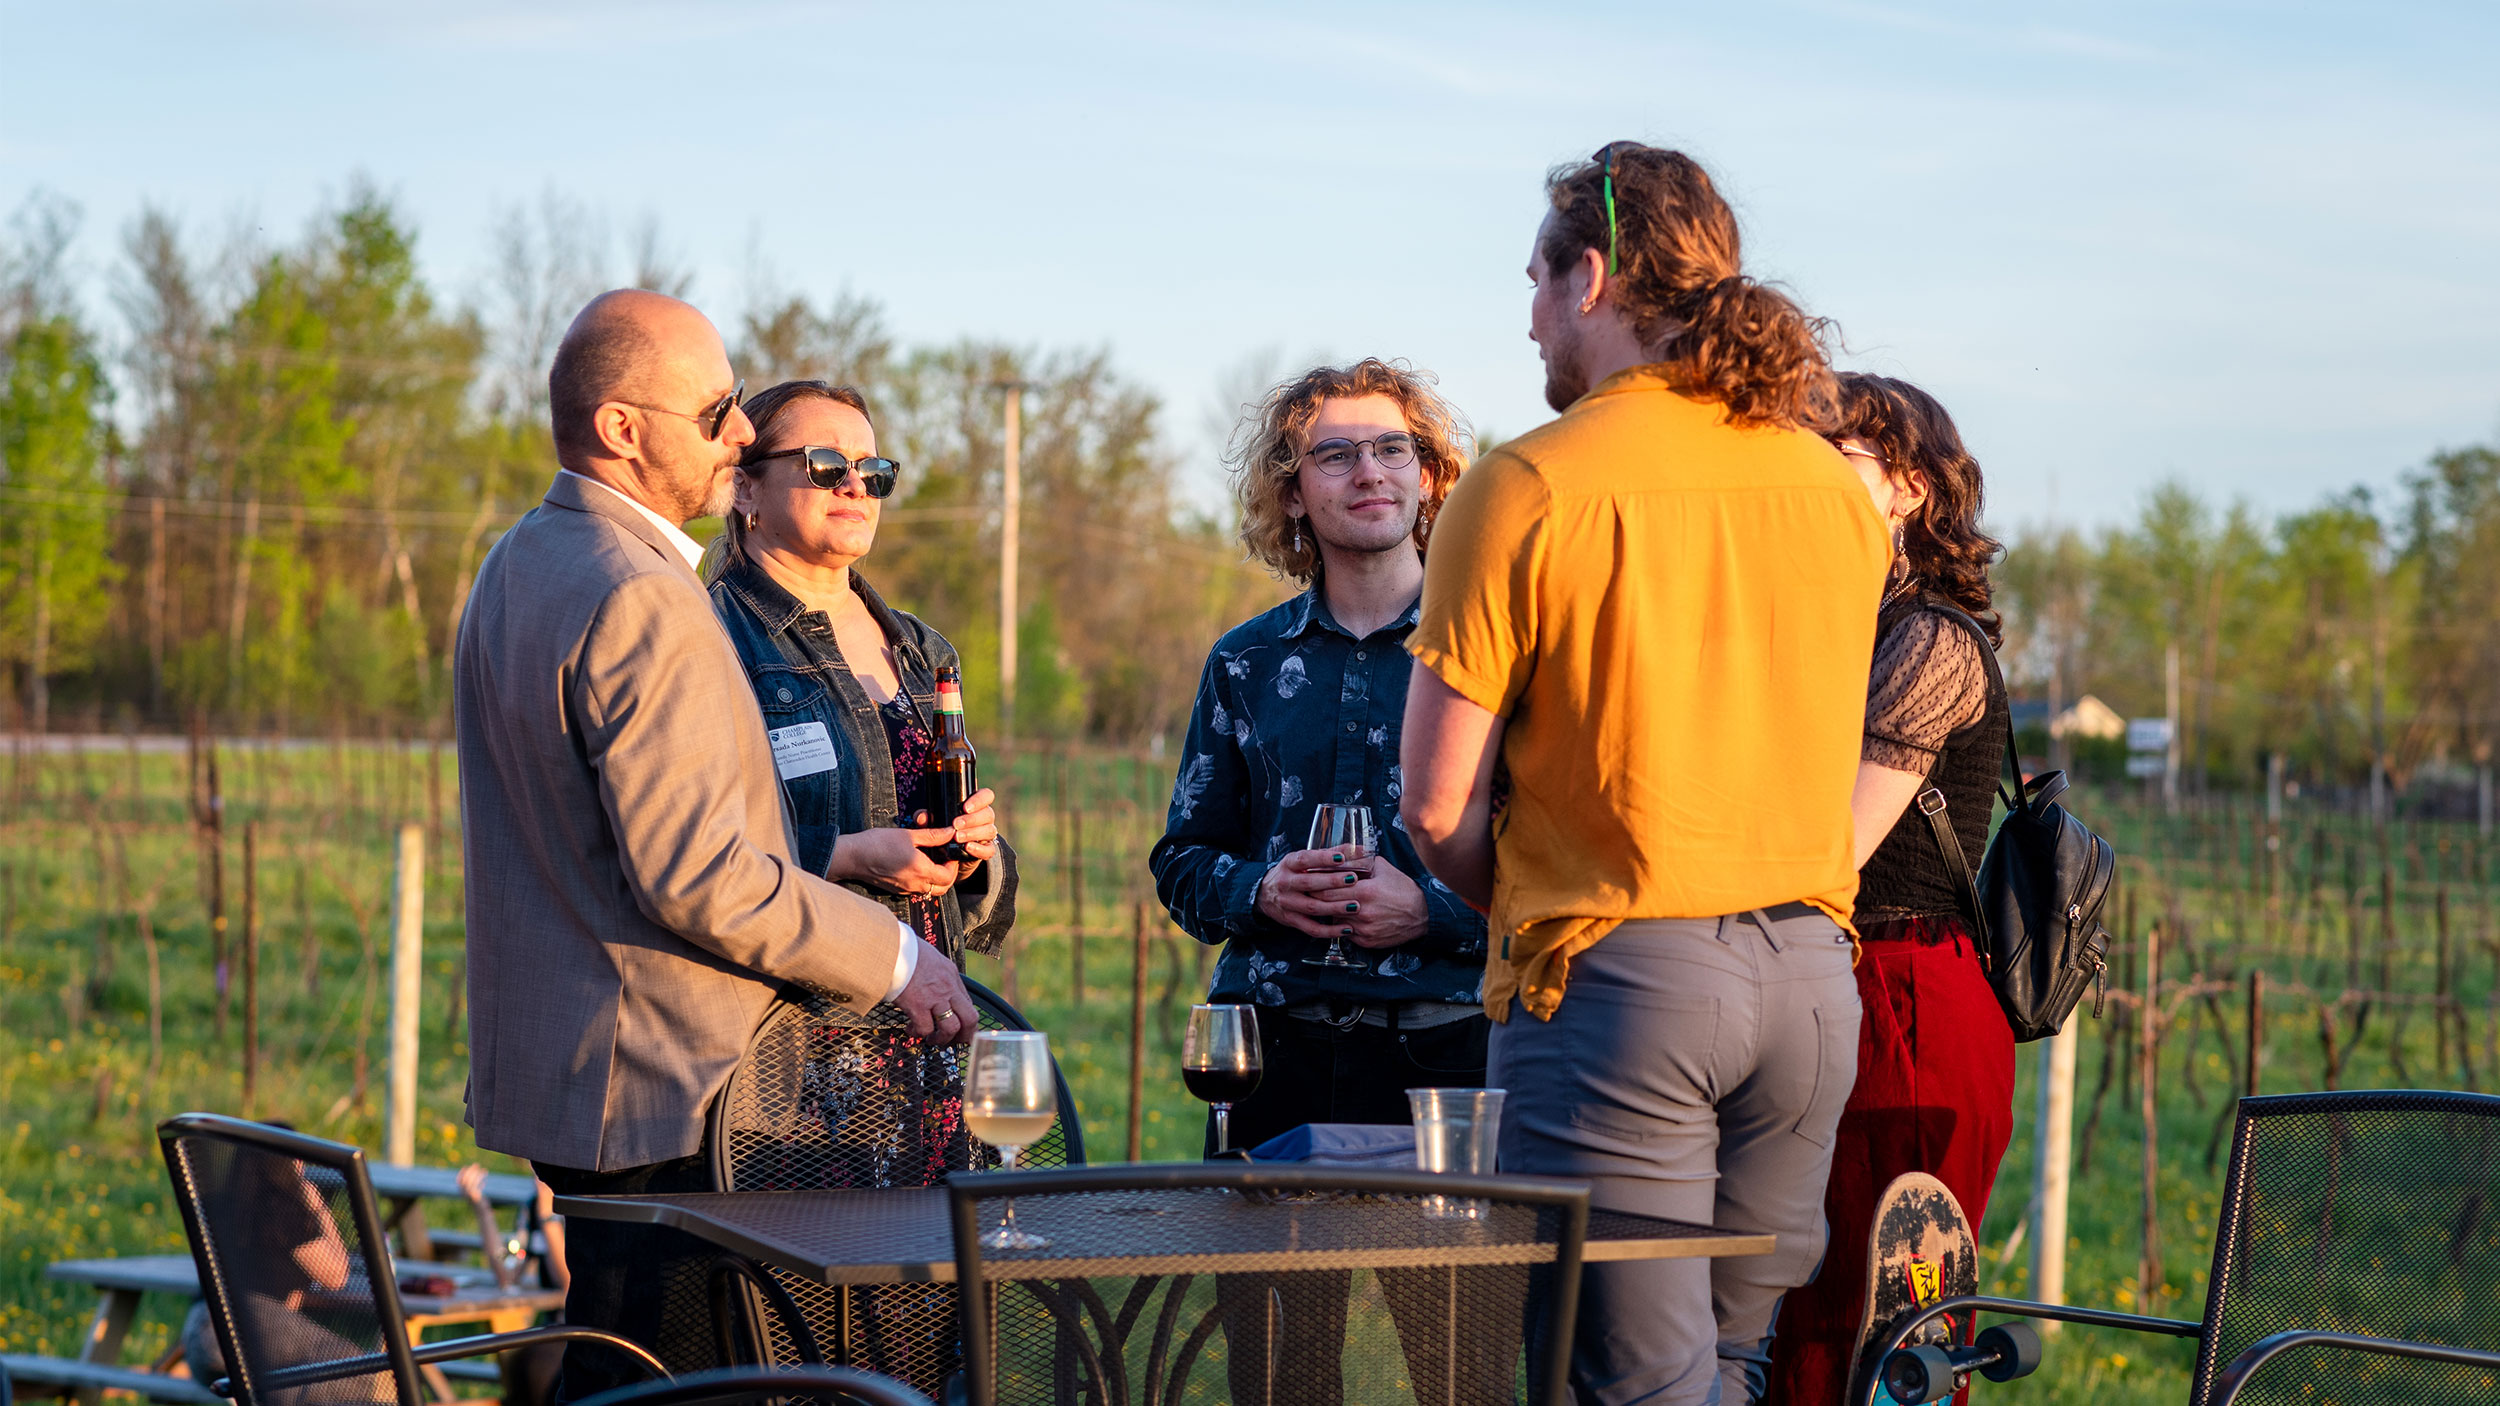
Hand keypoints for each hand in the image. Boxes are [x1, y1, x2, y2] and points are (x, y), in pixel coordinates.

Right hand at [832, 825, 962, 897]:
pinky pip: (917, 890)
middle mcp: (915, 884)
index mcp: (920, 870)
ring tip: (931, 861)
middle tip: (944, 859)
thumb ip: (932, 835)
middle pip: (942, 888)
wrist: (852, 857)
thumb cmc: (877, 844)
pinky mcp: (897, 890)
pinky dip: (922, 881)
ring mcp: (905, 889)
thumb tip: (950, 832)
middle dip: (948, 875)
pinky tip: (916, 865)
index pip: (948, 876)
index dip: (954, 865)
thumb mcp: (908, 835)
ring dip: (936, 879)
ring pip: (930, 890)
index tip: (950, 853)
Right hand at [892, 935, 976, 1043]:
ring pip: (951, 1028)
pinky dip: (918, 1033)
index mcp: (951, 976)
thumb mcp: (931, 959)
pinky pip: (925, 1029)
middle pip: (970, 1018)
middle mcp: (948, 987)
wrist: (890, 946)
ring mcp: (934, 997)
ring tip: (930, 1038)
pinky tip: (910, 1029)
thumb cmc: (905, 951)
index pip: (968, 1004)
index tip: (959, 1030)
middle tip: (953, 1042)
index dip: (965, 1022)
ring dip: (942, 1039)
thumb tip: (933, 987)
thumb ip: (937, 975)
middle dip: (964, 1035)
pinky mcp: (917, 1004)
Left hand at [914, 787, 999, 878]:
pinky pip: (990, 849)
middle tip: (956, 824)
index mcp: (975, 806)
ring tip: (957, 837)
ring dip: (973, 833)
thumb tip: (922, 816)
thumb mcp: (933, 824)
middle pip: (988, 814)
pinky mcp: (987, 851)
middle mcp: (984, 819)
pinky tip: (967, 848)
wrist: (948, 857)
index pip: (986, 796)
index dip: (979, 800)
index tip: (965, 807)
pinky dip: (979, 849)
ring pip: (990, 830)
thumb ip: (927, 819)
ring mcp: (987, 835)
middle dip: (972, 819)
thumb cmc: (942, 832)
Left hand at [1257, 848, 1428, 948]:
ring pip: (1334, 921)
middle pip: (1327, 905)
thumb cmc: (1402, 889)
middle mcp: (1362, 912)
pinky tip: (1341, 917)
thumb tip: (1340, 853)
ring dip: (1328, 913)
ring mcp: (1363, 929)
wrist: (1422, 915)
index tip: (1308, 878)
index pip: (1329, 888)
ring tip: (1321, 905)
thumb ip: (1360, 861)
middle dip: (1316, 898)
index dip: (1316, 883)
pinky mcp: (1366, 941)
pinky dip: (1341, 926)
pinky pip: (1345, 934)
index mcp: (1364, 891)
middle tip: (1306, 891)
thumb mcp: (1383, 868)